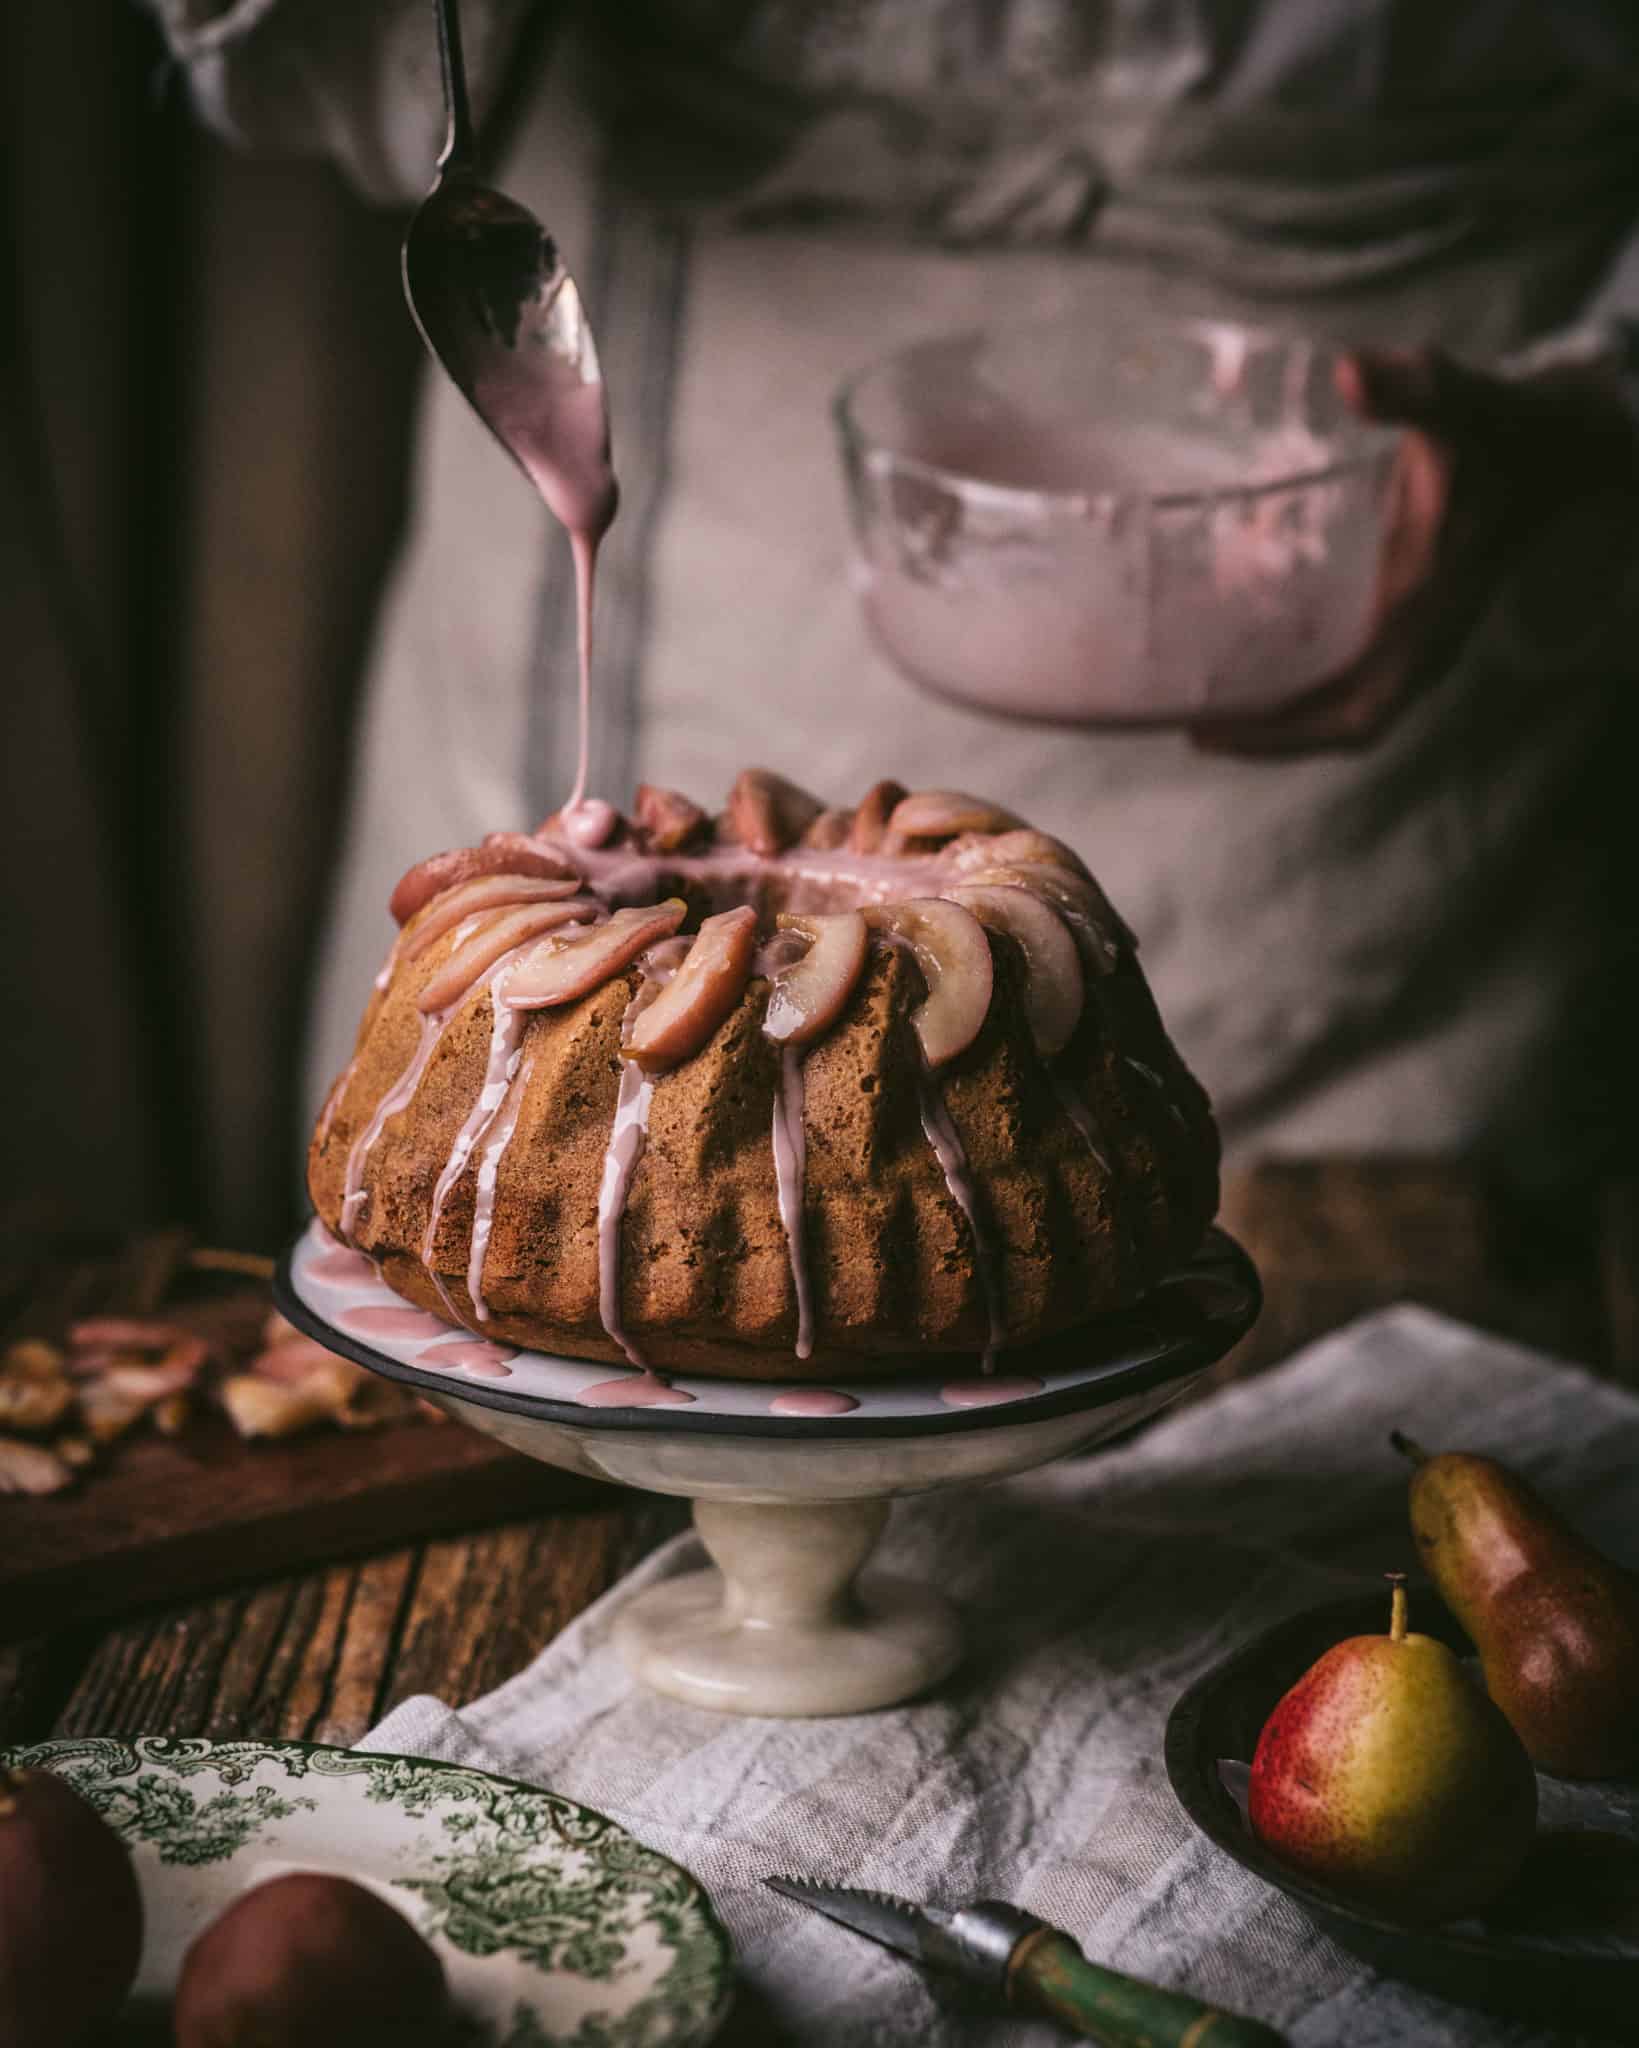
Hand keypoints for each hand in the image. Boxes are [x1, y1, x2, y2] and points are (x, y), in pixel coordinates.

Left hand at [1190, 344, 1638, 757]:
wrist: (1553, 439)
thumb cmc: (1503, 430)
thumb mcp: (1458, 403)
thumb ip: (1410, 387)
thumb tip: (1351, 374)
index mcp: (1428, 620)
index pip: (1357, 715)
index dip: (1284, 737)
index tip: (1212, 735)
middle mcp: (1415, 640)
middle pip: (1326, 720)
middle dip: (1254, 730)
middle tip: (1172, 711)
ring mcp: (1404, 630)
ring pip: (1327, 694)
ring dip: (1263, 703)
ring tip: (1181, 687)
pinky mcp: (1394, 606)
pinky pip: (1333, 659)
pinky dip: (1283, 662)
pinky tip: (1226, 638)